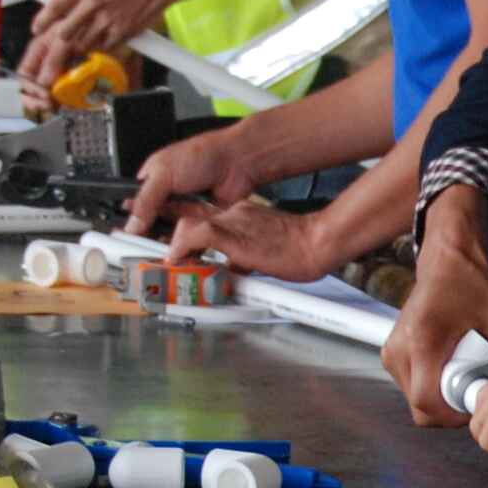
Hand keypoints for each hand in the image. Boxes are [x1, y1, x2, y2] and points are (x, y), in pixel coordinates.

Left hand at [21, 0, 176, 84]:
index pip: (56, 6)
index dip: (43, 20)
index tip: (37, 27)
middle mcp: (95, 2)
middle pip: (65, 31)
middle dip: (60, 35)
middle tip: (60, 33)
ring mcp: (109, 19)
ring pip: (83, 41)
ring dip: (78, 40)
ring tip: (81, 34)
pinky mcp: (123, 31)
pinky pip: (103, 46)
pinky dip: (98, 44)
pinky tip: (99, 35)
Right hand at [128, 123, 263, 232]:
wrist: (238, 162)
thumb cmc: (204, 154)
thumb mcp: (164, 174)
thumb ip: (145, 200)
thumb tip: (131, 223)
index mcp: (155, 177)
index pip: (136, 202)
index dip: (131, 218)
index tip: (126, 233)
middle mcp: (169, 193)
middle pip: (152, 219)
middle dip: (148, 230)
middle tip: (142, 243)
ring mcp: (186, 206)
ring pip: (171, 229)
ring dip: (167, 236)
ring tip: (160, 247)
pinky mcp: (201, 218)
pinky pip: (190, 233)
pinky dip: (185, 238)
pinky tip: (180, 245)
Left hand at [169, 196, 338, 279]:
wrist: (317, 243)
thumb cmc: (300, 249)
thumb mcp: (265, 253)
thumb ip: (245, 258)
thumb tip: (233, 272)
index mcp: (242, 216)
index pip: (205, 220)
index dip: (186, 235)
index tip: (176, 249)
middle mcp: (234, 215)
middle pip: (191, 220)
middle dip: (176, 241)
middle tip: (170, 261)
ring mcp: (233, 223)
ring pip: (189, 225)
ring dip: (176, 247)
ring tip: (173, 266)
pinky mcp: (234, 235)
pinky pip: (198, 235)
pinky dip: (183, 247)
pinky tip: (179, 260)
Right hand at [386, 191, 487, 425]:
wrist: (448, 261)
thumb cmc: (472, 283)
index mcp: (423, 340)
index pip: (428, 402)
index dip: (455, 415)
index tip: (475, 404)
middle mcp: (400, 349)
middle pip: (421, 407)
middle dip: (452, 407)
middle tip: (474, 385)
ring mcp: (392, 353)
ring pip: (417, 400)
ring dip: (443, 396)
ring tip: (464, 370)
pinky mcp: (393, 355)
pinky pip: (414, 387)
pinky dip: (435, 385)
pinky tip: (452, 366)